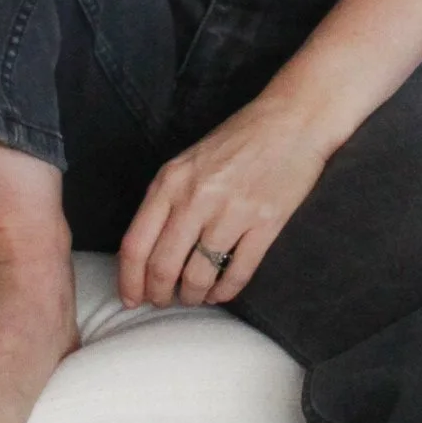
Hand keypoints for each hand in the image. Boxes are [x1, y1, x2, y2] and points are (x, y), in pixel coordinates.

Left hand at [116, 97, 332, 308]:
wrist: (292, 121)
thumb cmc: (238, 139)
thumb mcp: (188, 161)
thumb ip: (166, 199)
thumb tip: (148, 249)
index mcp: (170, 181)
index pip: (136, 244)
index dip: (129, 280)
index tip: (131, 298)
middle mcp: (196, 198)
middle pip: (163, 266)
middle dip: (159, 294)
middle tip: (162, 301)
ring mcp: (232, 212)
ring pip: (198, 275)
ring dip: (192, 295)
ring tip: (193, 296)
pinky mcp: (265, 224)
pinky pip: (237, 272)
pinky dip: (225, 291)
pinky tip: (220, 292)